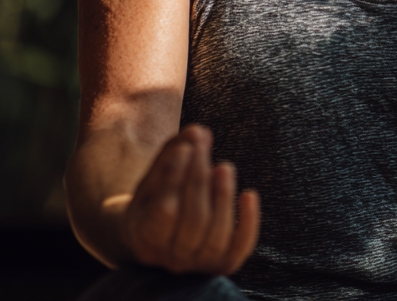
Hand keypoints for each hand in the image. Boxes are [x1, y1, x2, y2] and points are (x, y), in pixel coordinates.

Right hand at [120, 125, 259, 273]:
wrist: (160, 237)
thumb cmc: (156, 199)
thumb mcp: (154, 178)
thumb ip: (172, 153)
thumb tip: (196, 131)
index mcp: (146, 238)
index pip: (163, 212)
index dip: (174, 179)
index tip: (184, 148)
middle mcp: (172, 258)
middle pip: (194, 221)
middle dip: (200, 178)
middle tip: (204, 144)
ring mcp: (199, 264)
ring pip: (216, 236)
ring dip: (223, 197)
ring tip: (224, 166)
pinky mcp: (224, 263)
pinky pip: (240, 248)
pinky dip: (249, 222)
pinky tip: (250, 193)